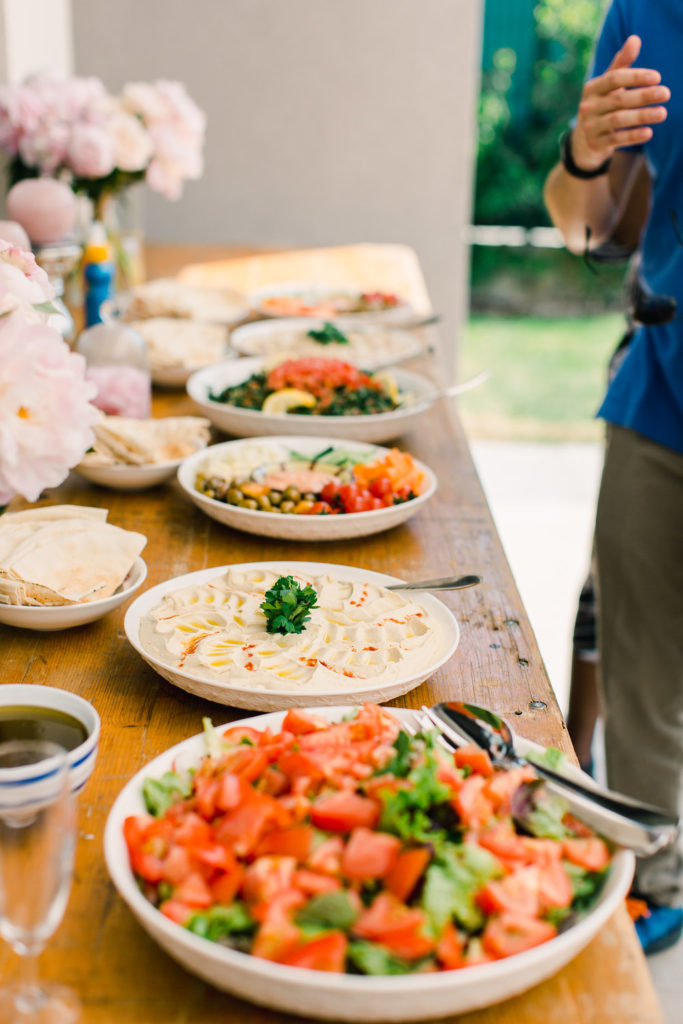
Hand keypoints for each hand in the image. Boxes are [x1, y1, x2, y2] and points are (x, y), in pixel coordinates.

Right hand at [571, 35, 669, 171]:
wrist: (583, 142)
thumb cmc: (601, 106)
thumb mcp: (607, 86)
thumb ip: (621, 64)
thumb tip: (635, 38)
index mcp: (592, 88)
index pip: (614, 78)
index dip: (635, 77)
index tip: (657, 77)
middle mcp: (588, 107)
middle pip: (618, 99)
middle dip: (643, 96)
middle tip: (666, 93)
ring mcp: (590, 127)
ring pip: (618, 120)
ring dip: (642, 116)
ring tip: (663, 113)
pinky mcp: (595, 145)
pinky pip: (616, 140)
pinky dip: (632, 136)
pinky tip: (649, 133)